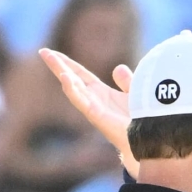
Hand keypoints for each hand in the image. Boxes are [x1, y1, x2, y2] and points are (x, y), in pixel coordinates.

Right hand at [38, 48, 139, 176]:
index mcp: (102, 94)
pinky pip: (82, 102)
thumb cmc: (142, 121)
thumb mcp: (135, 94)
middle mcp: (95, 101)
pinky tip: (65, 78)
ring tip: (49, 57)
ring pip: (73, 88)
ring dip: (61, 72)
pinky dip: (72, 90)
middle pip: (73, 78)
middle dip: (58, 65)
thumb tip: (118, 67)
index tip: (52, 53)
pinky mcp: (97, 116)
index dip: (68, 63)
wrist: (149, 139)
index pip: (81, 75)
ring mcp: (94, 109)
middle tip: (43, 51)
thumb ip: (127, 81)